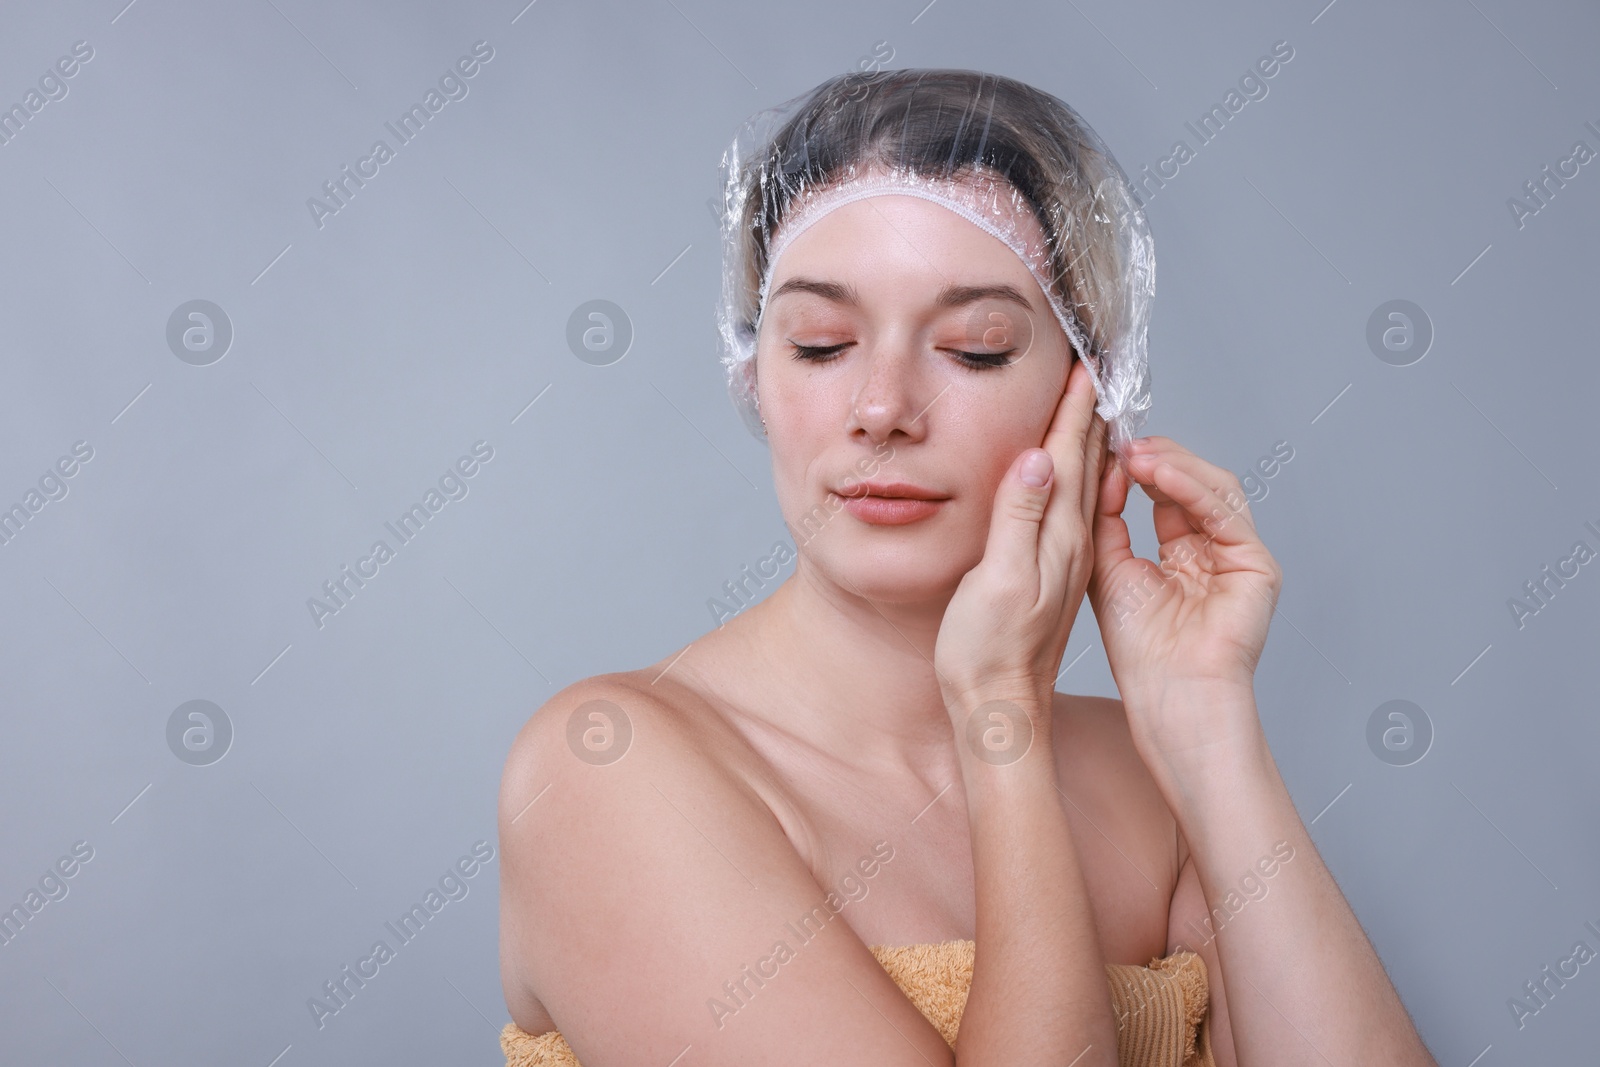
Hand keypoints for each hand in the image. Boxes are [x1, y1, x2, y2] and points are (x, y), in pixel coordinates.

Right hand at [934, 360, 1108, 721]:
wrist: (999, 712)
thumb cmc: (987, 653)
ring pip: (1083, 487)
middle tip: (1091, 369)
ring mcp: (1064, 561)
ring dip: (1085, 444)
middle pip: (1086, 466)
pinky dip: (1073, 481)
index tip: (1083, 366)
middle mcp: (1071, 545)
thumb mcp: (997, 582)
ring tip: (1087, 407)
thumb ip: (1019, 518)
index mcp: (1059, 538)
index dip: (1075, 410)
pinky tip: (1070, 477)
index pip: (1073, 458)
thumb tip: (1039, 458)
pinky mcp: (1051, 576)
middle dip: (1088, 416)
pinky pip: (1072, 512)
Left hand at [1087, 436, 1281, 755]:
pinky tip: (1160, 475)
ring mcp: (1239, 556)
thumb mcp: (1108, 567)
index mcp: (1182, 552)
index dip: (1136, 465)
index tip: (1104, 443)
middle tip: (1120, 440)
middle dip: (1155, 458)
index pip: (1165, 492)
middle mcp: (1214, 549)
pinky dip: (1192, 489)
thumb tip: (1105, 469)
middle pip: (1192, 483)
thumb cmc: (1139, 650)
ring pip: (1214, 489)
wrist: (1168, 696)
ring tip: (1135, 453)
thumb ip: (1108, 519)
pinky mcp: (1258, 566)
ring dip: (1172, 465)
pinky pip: (1226, 514)